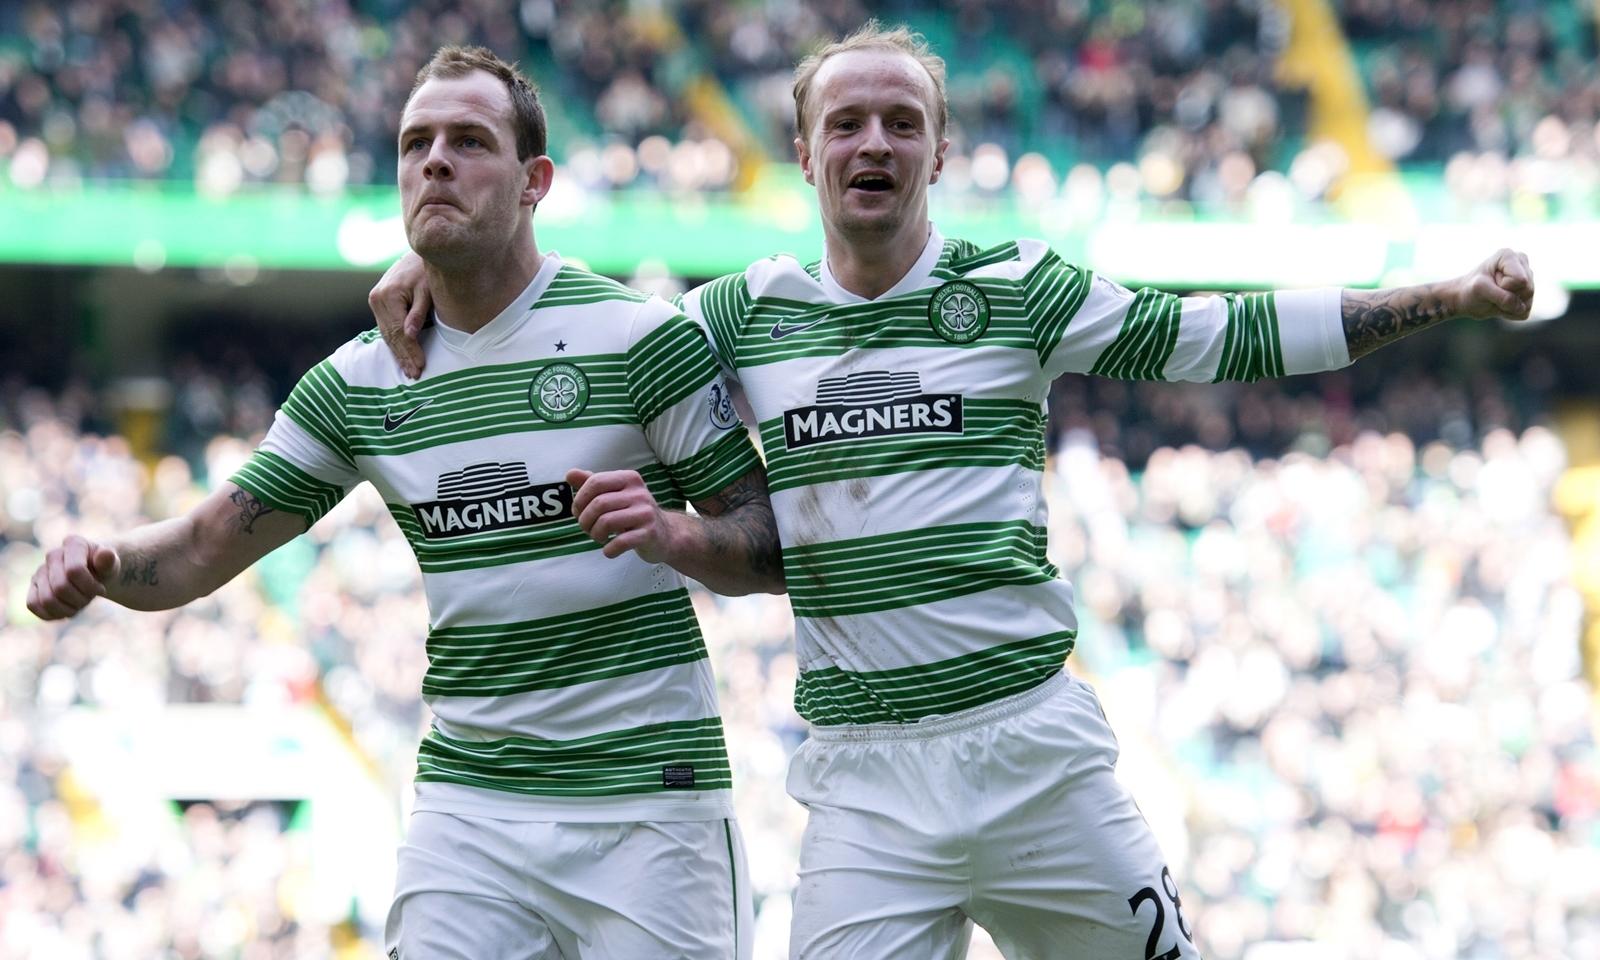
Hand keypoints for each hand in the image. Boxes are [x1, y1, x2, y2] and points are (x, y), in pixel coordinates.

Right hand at [27, 535, 116, 619]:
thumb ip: (109, 562)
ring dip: (68, 609)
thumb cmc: (103, 568)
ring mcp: (40, 571)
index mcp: (74, 544)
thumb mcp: (112, 565)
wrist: (94, 573)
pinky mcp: (33, 586)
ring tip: (79, 604)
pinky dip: (52, 614)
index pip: (74, 571)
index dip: (90, 587)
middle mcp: (52, 555)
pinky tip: (66, 611)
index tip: (101, 590)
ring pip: (46, 599)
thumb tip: (107, 554)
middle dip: (80, 599)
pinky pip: (33, 605)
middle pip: (60, 588)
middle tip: (90, 598)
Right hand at [369, 251, 430, 378]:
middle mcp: (377, 298)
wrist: (416, 255)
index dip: (410, 350)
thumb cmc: (426, 271)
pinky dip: (394, 343)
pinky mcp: (377, 303)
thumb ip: (418, 312)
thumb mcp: (427, 290)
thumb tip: (410, 335)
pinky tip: (402, 356)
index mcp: (388, 295)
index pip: (399, 331)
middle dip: (403, 356)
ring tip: (409, 370)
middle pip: (390, 335)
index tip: (420, 365)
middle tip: (414, 374)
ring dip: (398, 353)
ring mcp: (375, 301)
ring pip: (386, 334)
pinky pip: (386, 328)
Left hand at [567, 469, 680, 563]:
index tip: (578, 512)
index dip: (580, 499)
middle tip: (587, 529)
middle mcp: (639, 493)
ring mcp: (646, 513)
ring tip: (598, 538)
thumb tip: (570, 474)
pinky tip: (609, 550)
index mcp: (629, 479)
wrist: (665, 534)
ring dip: (595, 534)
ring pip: (607, 522)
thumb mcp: (614, 495)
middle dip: (585, 520)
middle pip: (599, 503)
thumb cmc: (632, 513)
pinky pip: (621, 542)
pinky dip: (609, 550)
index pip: (595, 482)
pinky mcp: (650, 533)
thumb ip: (592, 484)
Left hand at [1454, 248, 1533, 321]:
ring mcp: (1528, 279)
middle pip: (1528, 290)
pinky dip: (1509, 313)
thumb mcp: (1480, 289)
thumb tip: (1521, 308)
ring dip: (1508, 306)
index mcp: (1509, 255)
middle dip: (1507, 296)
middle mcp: (1522, 263)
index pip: (1519, 280)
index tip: (1490, 281)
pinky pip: (1524, 312)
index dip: (1503, 286)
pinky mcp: (1528, 295)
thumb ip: (1502, 296)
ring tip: (1496, 297)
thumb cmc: (1471, 288)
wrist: (1466, 298)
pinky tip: (1500, 304)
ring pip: (1528, 302)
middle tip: (1492, 290)